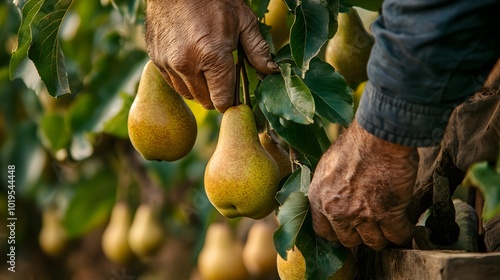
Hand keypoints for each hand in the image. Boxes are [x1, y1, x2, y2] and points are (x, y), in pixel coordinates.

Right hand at [145, 0, 278, 111]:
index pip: (222, 100)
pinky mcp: (156, 59)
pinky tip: (192, 62)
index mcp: (212, 56)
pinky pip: (173, 83)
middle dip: (216, 93)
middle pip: (206, 100)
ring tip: (207, 66)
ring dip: (200, 87)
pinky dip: (184, 78)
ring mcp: (168, 63)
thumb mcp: (243, 21)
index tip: (235, 91)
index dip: (231, 99)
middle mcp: (187, 64)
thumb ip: (257, 50)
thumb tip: (270, 71)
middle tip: (223, 75)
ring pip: (189, 94)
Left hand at [308, 120, 417, 249]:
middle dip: (360, 236)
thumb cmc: (355, 143)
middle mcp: (337, 212)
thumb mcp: (328, 165)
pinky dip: (404, 233)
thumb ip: (329, 188)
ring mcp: (362, 216)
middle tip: (371, 226)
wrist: (378, 135)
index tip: (347, 229)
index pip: (323, 232)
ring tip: (390, 228)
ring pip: (374, 243)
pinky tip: (407, 226)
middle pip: (348, 241)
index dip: (337, 233)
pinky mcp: (388, 214)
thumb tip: (334, 197)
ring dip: (383, 237)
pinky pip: (398, 235)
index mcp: (319, 198)